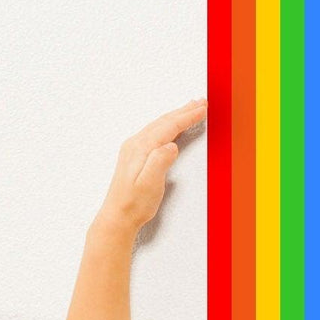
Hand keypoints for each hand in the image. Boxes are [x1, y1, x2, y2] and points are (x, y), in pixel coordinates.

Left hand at [95, 97, 207, 235]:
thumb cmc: (133, 204)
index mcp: (141, 148)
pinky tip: (171, 128)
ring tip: (189, 110)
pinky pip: (154, 133)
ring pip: (159, 126)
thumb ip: (160, 162)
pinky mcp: (134, 157)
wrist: (117, 217)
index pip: (169, 127)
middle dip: (183, 111)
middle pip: (164, 122)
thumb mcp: (150, 184)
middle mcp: (135, 145)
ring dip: (175, 116)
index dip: (187, 117)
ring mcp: (133, 149)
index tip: (202, 109)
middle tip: (200, 103)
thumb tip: (171, 145)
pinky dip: (167, 126)